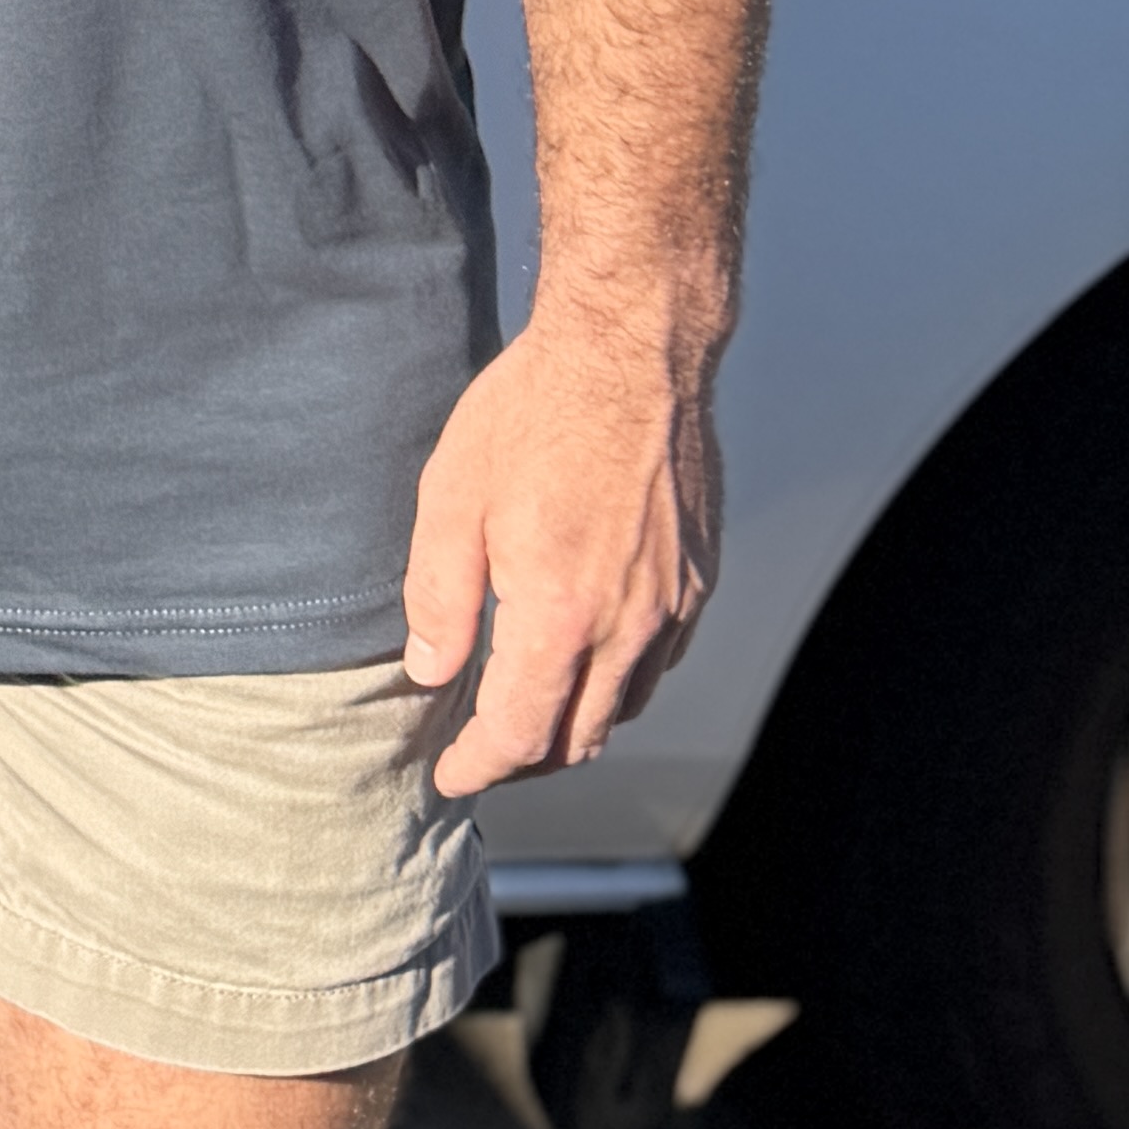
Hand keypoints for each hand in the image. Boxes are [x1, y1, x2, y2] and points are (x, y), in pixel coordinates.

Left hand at [402, 306, 722, 799]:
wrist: (631, 353)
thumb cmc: (534, 413)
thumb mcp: (452, 497)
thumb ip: (439, 597)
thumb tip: (431, 669)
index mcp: (560, 615)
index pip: (521, 735)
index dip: (479, 766)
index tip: (449, 775)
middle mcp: (629, 626)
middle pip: (577, 738)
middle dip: (523, 761)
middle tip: (478, 754)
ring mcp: (673, 607)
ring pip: (624, 708)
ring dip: (572, 727)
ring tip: (525, 715)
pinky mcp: (697, 582)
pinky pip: (659, 664)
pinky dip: (617, 684)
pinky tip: (583, 662)